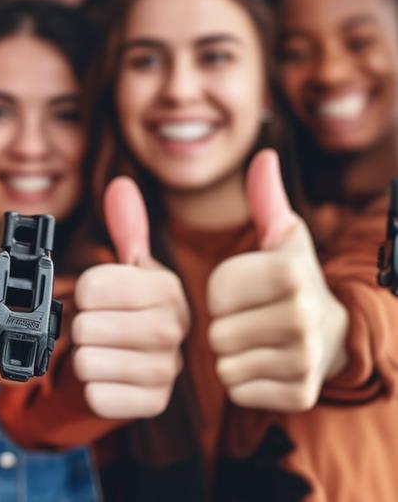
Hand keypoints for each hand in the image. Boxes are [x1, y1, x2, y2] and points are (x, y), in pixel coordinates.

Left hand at [72, 177, 188, 418]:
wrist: (140, 362)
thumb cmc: (128, 311)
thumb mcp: (129, 269)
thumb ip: (126, 229)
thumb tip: (122, 187)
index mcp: (166, 287)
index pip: (91, 286)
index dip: (82, 293)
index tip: (98, 298)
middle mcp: (175, 327)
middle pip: (85, 325)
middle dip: (80, 327)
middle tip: (99, 327)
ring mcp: (168, 370)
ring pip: (87, 361)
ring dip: (84, 358)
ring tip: (105, 351)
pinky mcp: (153, 404)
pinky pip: (97, 396)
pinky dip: (93, 390)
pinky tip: (111, 378)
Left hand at [208, 150, 348, 411]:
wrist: (333, 337)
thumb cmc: (290, 283)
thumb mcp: (282, 240)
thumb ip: (266, 201)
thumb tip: (264, 154)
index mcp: (292, 273)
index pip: (215, 292)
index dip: (221, 293)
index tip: (247, 291)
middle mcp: (305, 316)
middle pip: (217, 331)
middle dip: (225, 327)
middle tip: (252, 321)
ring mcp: (306, 360)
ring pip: (225, 364)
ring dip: (232, 356)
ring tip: (259, 342)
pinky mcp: (299, 394)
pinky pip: (238, 390)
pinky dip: (244, 382)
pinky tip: (267, 366)